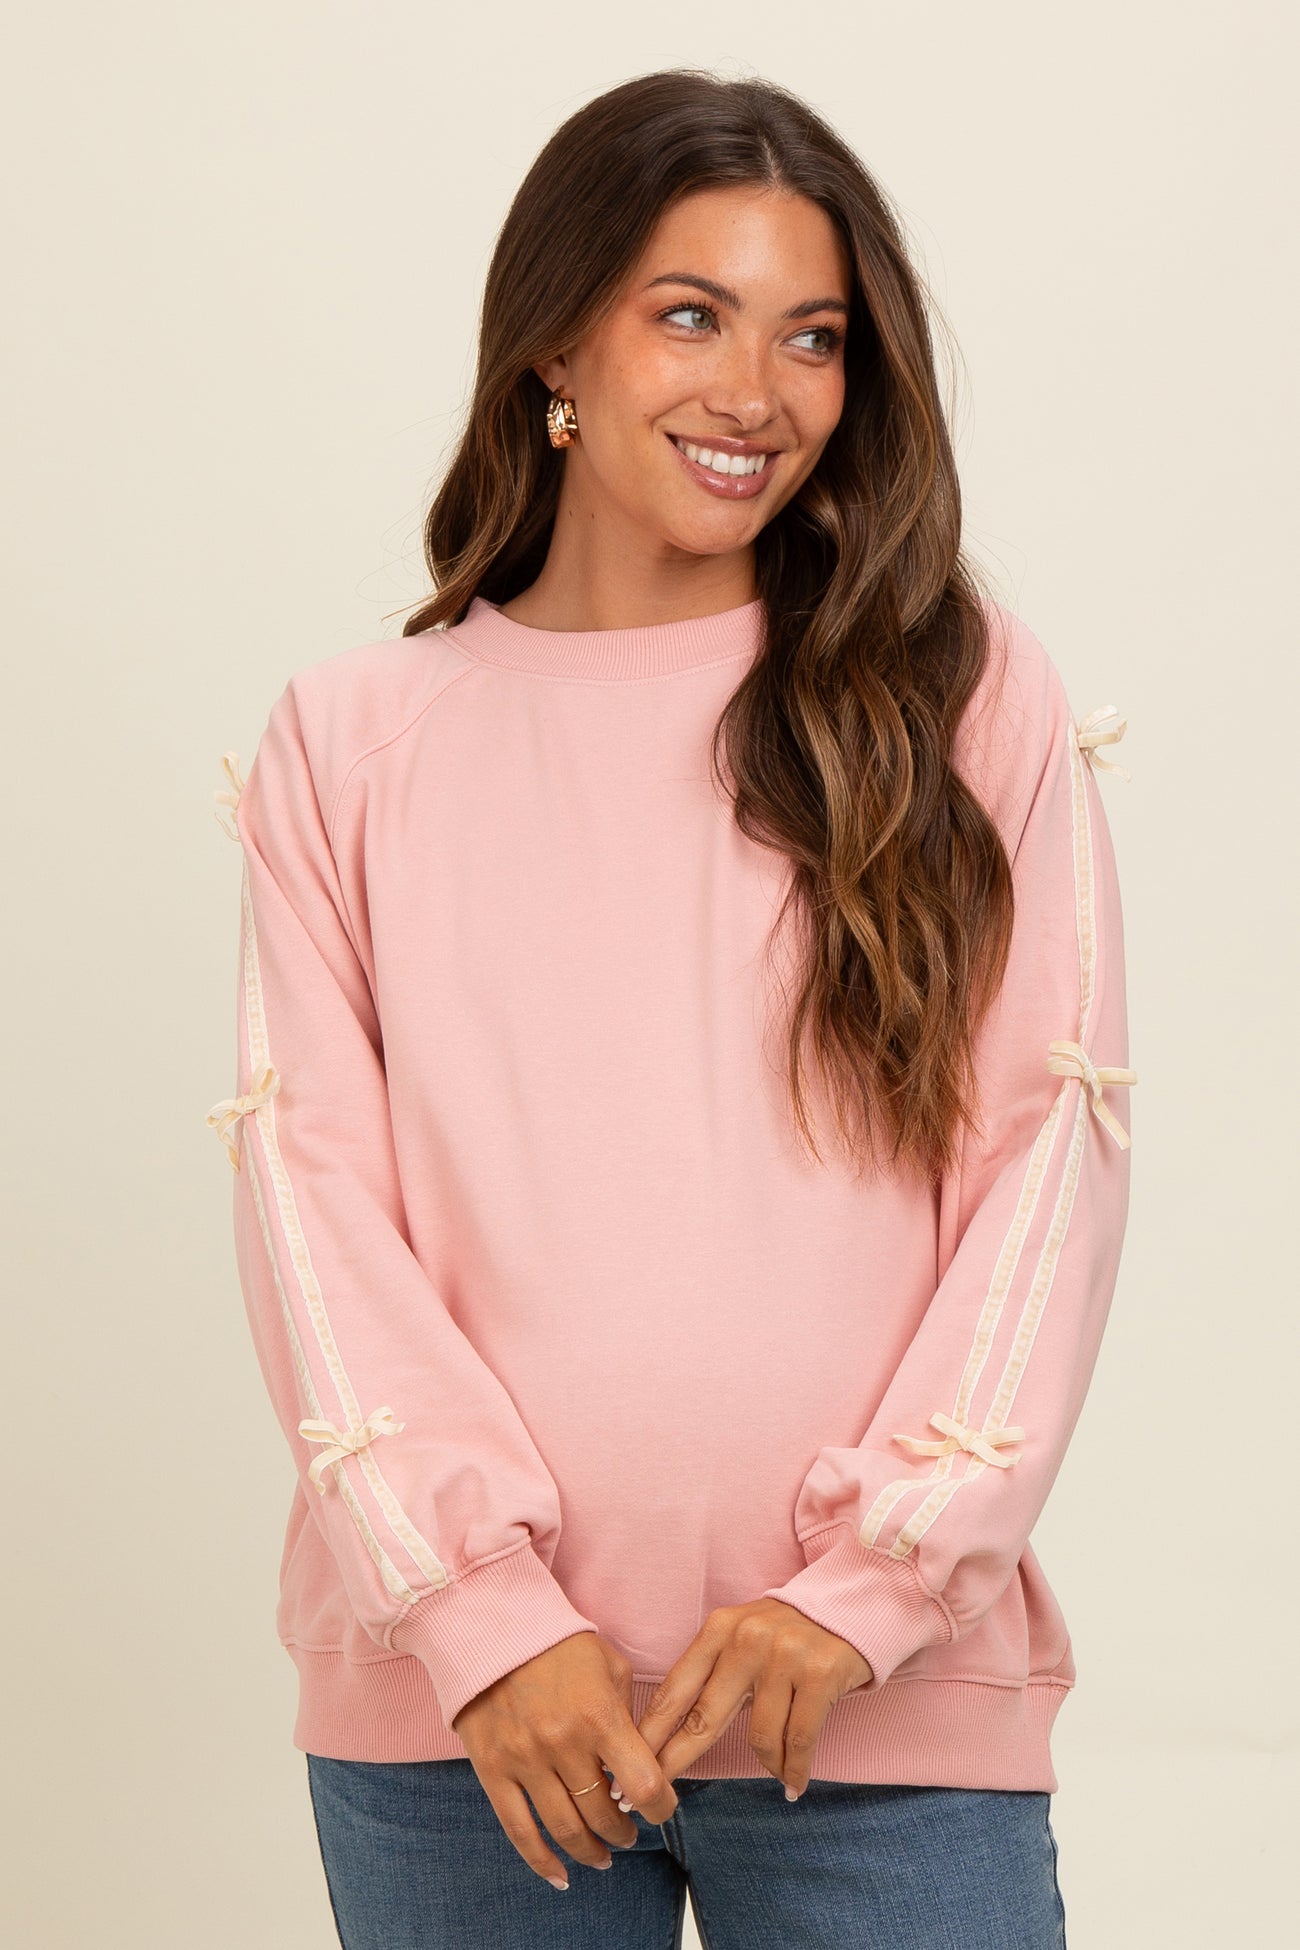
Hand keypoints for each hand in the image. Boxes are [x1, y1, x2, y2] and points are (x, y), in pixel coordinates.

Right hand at [451, 1631, 678, 1888]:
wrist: (490, 1625)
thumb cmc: (557, 1642)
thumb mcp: (609, 1664)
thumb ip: (628, 1713)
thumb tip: (640, 1760)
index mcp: (599, 1714)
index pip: (643, 1784)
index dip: (661, 1808)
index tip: (662, 1810)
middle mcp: (564, 1743)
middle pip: (604, 1813)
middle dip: (624, 1831)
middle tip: (630, 1832)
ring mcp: (525, 1760)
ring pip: (565, 1829)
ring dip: (590, 1850)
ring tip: (604, 1855)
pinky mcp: (493, 1770)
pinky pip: (519, 1831)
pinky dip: (541, 1861)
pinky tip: (561, 1876)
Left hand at [633, 1599, 873, 1798]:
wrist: (851, 1605)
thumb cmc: (788, 1633)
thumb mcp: (743, 1638)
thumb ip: (713, 1675)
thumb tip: (674, 1735)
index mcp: (719, 1629)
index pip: (676, 1690)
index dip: (650, 1733)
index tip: (629, 1766)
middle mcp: (746, 1639)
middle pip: (702, 1717)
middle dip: (676, 1761)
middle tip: (657, 1796)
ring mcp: (783, 1656)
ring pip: (759, 1736)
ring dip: (768, 1765)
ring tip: (777, 1772)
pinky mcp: (820, 1674)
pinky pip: (799, 1739)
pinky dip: (795, 1768)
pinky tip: (794, 1782)